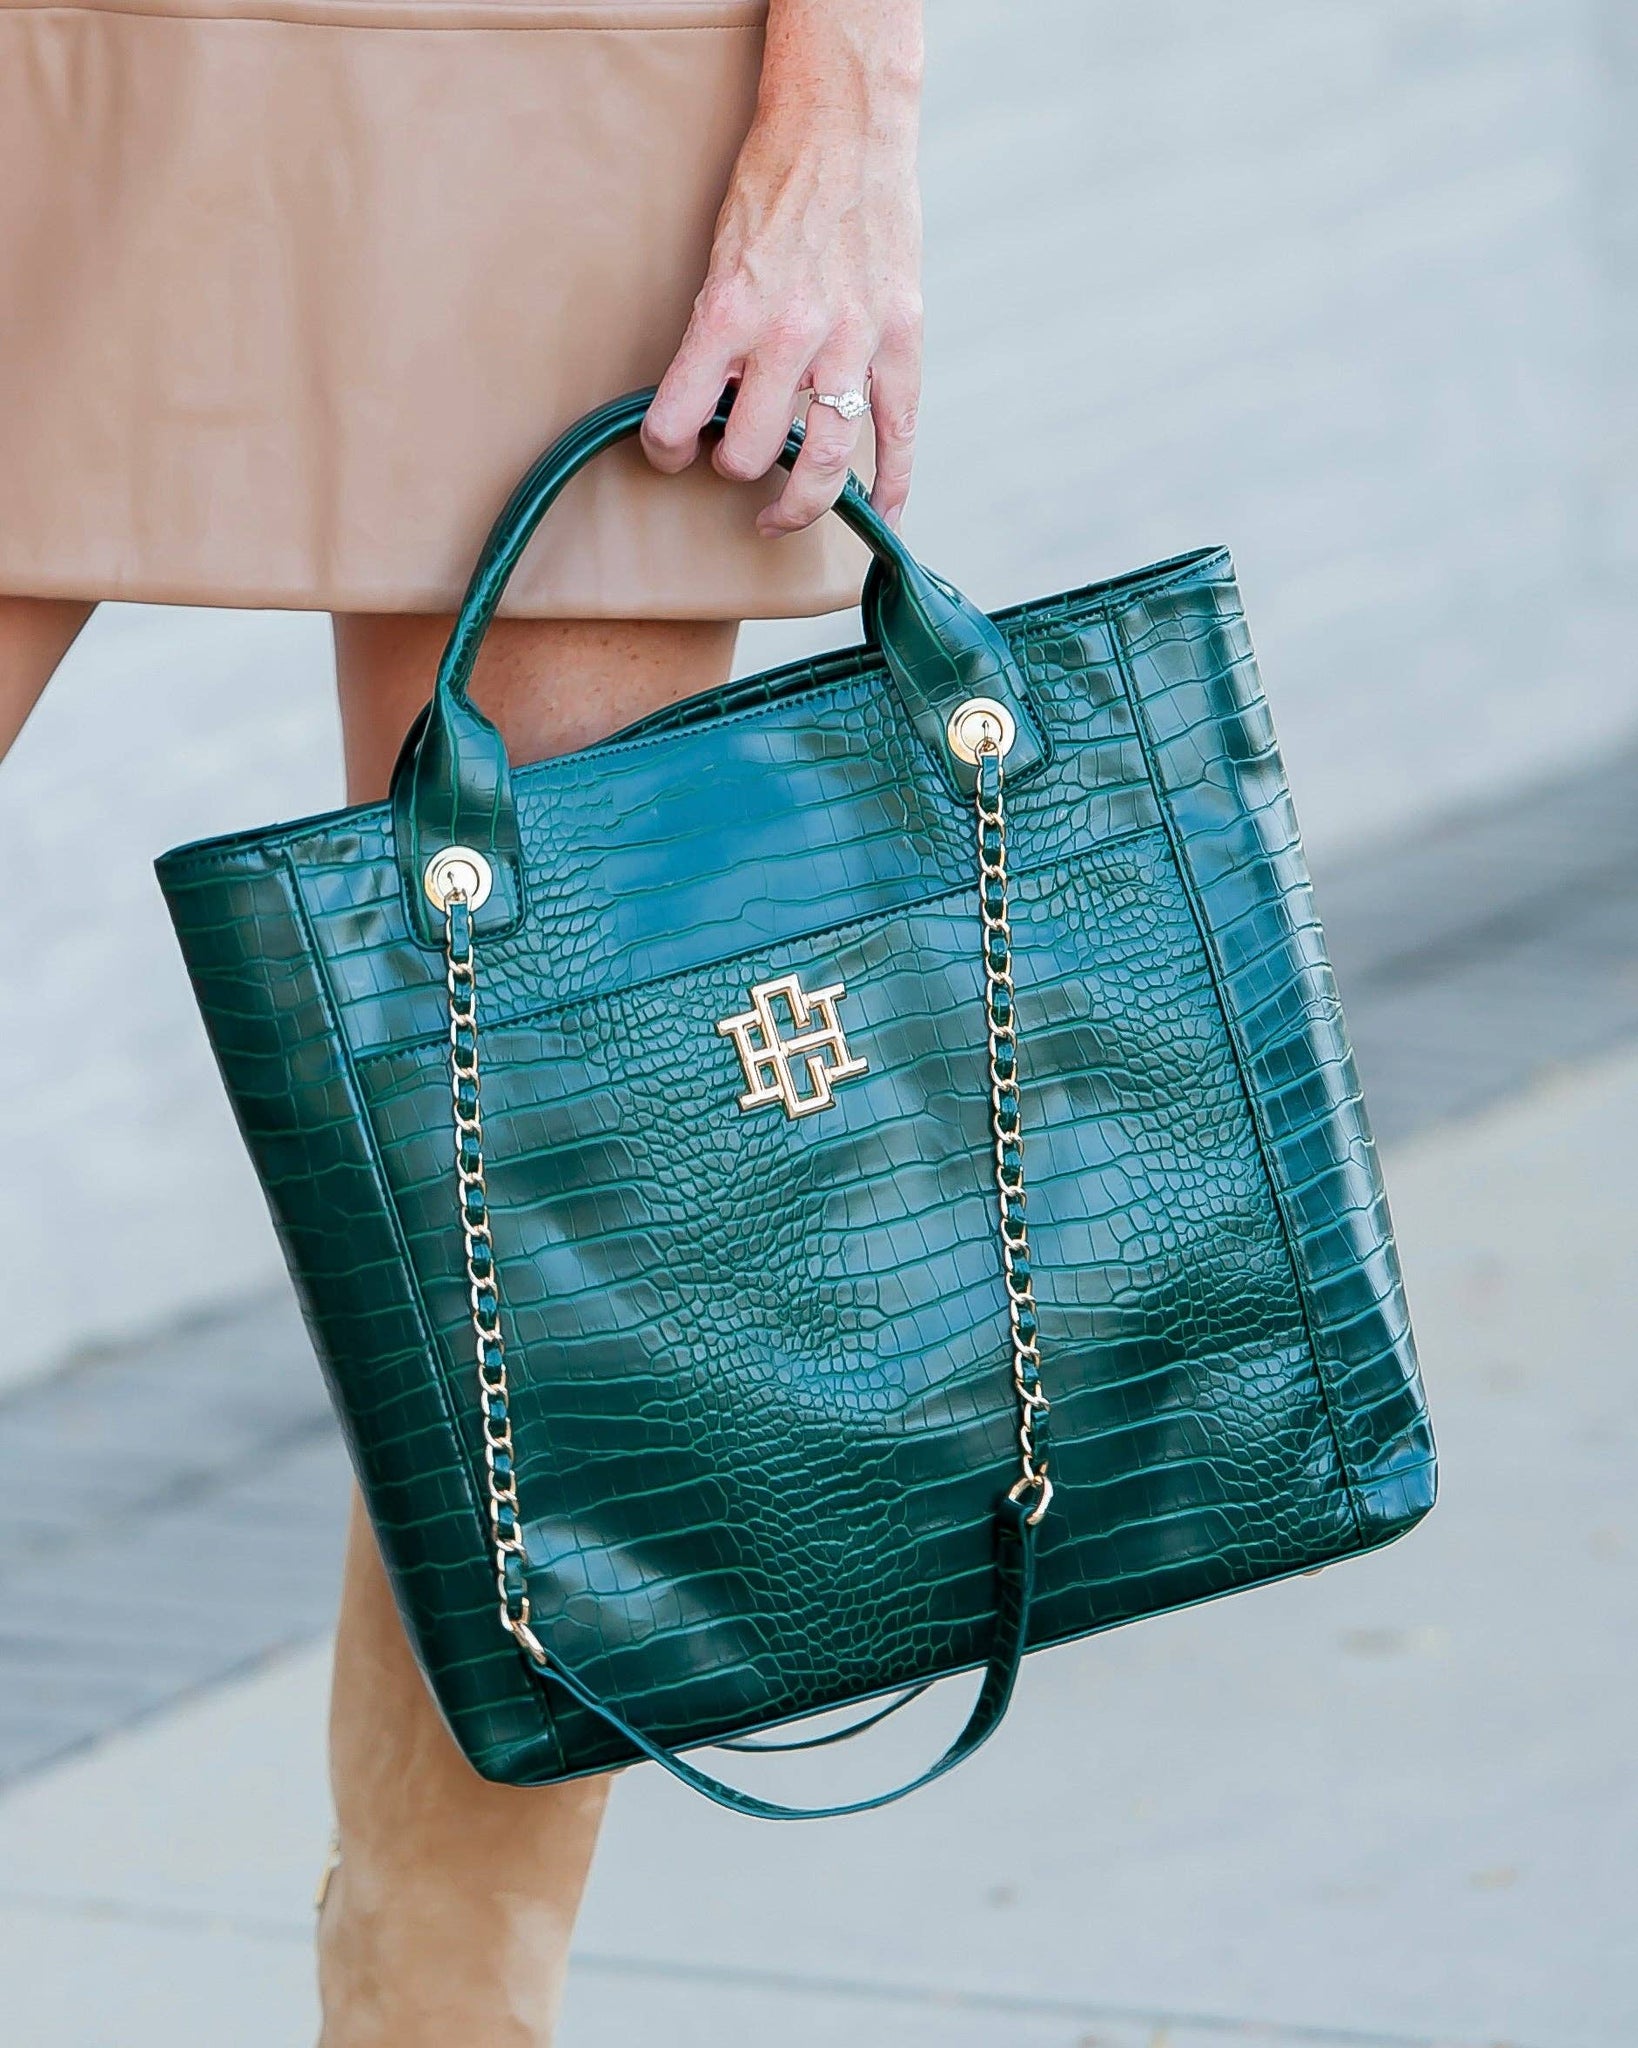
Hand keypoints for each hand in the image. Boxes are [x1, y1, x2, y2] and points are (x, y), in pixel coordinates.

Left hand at [641, 1, 923, 536]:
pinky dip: (893, 487)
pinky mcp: (900, 338)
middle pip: (752, 453)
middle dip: (735, 467)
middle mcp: (788, 334)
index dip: (666, 449)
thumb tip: (718, 407)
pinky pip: (900, 434)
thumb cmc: (773, 184)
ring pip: (825, 462)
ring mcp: (851, 340)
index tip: (672, 450)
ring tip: (781, 512)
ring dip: (798, 502)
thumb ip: (718, 337)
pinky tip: (882, 521)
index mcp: (729, 312)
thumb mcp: (721, 259)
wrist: (844, 124)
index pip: (678, 418)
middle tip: (735, 459)